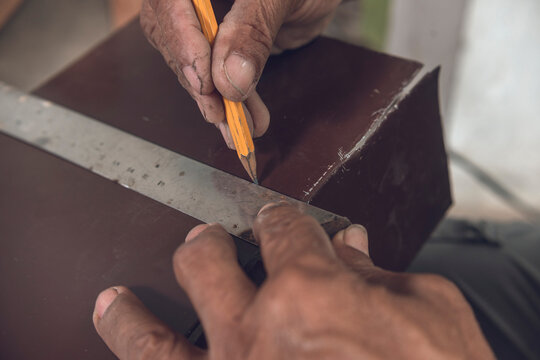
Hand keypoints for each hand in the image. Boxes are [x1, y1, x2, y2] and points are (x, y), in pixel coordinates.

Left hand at [93, 202, 493, 358]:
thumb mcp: (432, 312)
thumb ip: (380, 273)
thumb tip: (351, 246)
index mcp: (311, 292)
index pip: (282, 227)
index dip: (281, 218)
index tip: (279, 222)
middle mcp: (256, 335)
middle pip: (204, 261)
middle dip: (208, 245)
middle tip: (207, 245)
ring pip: (152, 340)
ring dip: (133, 316)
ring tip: (117, 303)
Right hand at [140, 0, 341, 147]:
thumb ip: (252, 29)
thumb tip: (229, 79)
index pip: (167, 5)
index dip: (181, 45)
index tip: (205, 83)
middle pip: (172, 39)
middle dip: (199, 83)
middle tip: (222, 115)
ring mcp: (200, 17)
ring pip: (191, 62)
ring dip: (215, 99)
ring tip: (238, 128)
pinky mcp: (218, 39)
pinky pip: (214, 71)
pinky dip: (229, 98)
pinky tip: (246, 118)